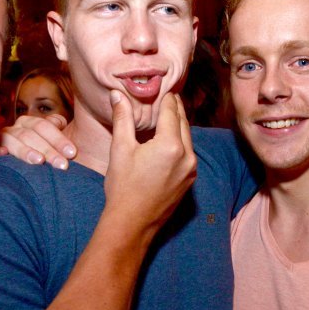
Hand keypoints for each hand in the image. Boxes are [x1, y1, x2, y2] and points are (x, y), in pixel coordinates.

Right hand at [0, 114, 77, 168]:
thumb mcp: (53, 142)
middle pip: (30, 135)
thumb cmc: (44, 156)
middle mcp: (14, 129)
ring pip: (12, 141)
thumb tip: (59, 122)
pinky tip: (3, 153)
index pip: (44, 126)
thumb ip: (57, 128)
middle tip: (62, 165)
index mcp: (29, 123)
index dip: (58, 138)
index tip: (72, 153)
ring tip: (39, 161)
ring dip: (25, 151)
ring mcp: (0, 140)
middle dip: (48, 149)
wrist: (17, 174)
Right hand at [103, 91, 195, 234]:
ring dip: (179, 124)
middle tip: (169, 95)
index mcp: (171, 145)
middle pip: (183, 123)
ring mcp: (191, 170)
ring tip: (169, 113)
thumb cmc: (123, 187)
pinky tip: (170, 139)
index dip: (167, 97)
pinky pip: (188, 153)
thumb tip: (117, 94)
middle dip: (175, 108)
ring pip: (188, 138)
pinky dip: (181, 141)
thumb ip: (123, 118)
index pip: (171, 112)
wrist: (132, 223)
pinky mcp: (190, 180)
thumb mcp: (120, 149)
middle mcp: (187, 156)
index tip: (165, 86)